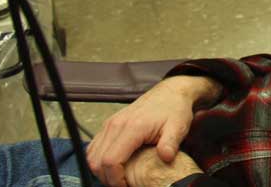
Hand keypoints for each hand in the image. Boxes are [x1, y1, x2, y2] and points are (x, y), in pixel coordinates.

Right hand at [88, 76, 219, 186]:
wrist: (169, 92)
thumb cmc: (174, 109)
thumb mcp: (178, 127)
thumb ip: (171, 143)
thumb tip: (166, 157)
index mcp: (132, 126)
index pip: (111, 160)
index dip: (115, 180)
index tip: (126, 186)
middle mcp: (116, 124)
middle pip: (97, 161)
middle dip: (108, 178)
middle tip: (124, 185)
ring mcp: (110, 124)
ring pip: (92, 155)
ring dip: (101, 170)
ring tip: (119, 178)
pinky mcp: (109, 125)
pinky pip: (94, 147)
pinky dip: (99, 160)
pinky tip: (115, 166)